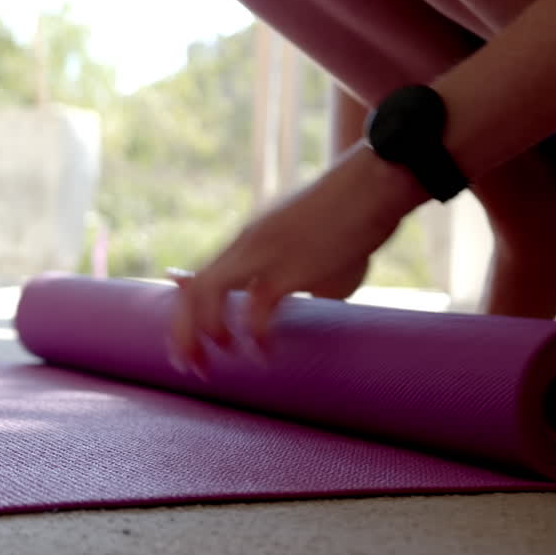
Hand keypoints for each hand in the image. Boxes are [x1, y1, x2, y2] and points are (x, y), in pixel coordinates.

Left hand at [168, 143, 427, 376]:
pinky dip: (255, 336)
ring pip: (208, 292)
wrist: (373, 186)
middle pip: (191, 290)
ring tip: (222, 359)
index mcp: (244, 244)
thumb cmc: (350, 222)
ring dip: (207, 331)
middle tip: (191, 368)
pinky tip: (264, 355)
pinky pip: (257, 307)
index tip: (186, 350)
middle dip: (183, 333)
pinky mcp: (290, 267)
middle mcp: (244, 247)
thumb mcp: (309, 254)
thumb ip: (296, 283)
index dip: (182, 318)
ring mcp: (263, 254)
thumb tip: (308, 310)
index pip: (193, 281)